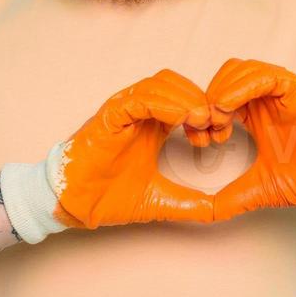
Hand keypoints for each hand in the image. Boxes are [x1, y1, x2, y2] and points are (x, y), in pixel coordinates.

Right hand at [51, 69, 217, 228]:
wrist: (76, 205)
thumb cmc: (108, 196)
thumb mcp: (161, 199)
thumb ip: (190, 202)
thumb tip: (218, 212)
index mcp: (153, 124)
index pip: (187, 98)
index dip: (208, 110)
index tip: (220, 134)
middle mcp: (139, 111)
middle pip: (178, 84)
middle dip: (202, 99)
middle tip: (215, 126)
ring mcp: (123, 110)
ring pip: (161, 84)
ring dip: (186, 98)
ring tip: (201, 120)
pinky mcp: (110, 116)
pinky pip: (139, 99)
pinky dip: (164, 104)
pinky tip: (181, 120)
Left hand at [204, 58, 295, 220]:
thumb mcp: (260, 188)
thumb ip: (231, 198)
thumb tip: (204, 214)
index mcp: (255, 114)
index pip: (220, 94)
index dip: (203, 112)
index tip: (200, 139)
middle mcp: (267, 98)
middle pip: (226, 75)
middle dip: (208, 97)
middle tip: (203, 127)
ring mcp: (283, 92)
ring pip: (242, 69)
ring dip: (222, 89)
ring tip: (214, 118)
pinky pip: (267, 76)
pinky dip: (242, 86)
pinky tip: (227, 107)